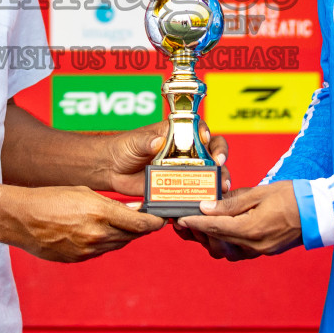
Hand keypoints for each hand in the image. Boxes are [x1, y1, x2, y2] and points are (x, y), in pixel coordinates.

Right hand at [2, 185, 163, 262]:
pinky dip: (105, 242)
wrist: (22, 219)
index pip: (141, 223)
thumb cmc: (51, 199)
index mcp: (101, 213)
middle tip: (147, 220)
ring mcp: (88, 250)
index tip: (162, 220)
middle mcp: (97, 235)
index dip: (155, 223)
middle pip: (132, 236)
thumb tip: (133, 211)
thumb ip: (112, 205)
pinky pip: (101, 251)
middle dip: (141, 228)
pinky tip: (100, 232)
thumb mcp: (85, 193)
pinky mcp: (79, 259)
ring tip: (123, 224)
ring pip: (117, 244)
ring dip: (124, 235)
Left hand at [103, 120, 228, 196]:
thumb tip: (158, 141)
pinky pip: (194, 191)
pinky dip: (202, 197)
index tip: (207, 142)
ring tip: (221, 189)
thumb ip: (146, 141)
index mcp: (177, 133)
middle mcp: (185, 150)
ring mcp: (183, 169)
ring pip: (208, 173)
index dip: (208, 134)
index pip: (200, 129)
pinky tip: (206, 203)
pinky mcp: (177, 186)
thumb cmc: (123, 148)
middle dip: (220, 159)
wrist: (112, 170)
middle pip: (212, 151)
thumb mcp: (134, 142)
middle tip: (220, 168)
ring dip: (217, 180)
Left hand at [175, 181, 302, 258]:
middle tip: (183, 221)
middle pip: (216, 243)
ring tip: (198, 227)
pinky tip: (218, 232)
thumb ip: (231, 202)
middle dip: (198, 233)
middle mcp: (253, 245)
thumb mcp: (259, 193)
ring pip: (225, 252)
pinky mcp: (263, 252)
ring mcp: (259, 251)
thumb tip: (206, 207)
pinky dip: (224, 243)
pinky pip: (237, 252)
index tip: (178, 219)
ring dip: (209, 241)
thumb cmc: (291, 197)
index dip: (194, 224)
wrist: (319, 212)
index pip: (214, 228)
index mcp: (251, 229)